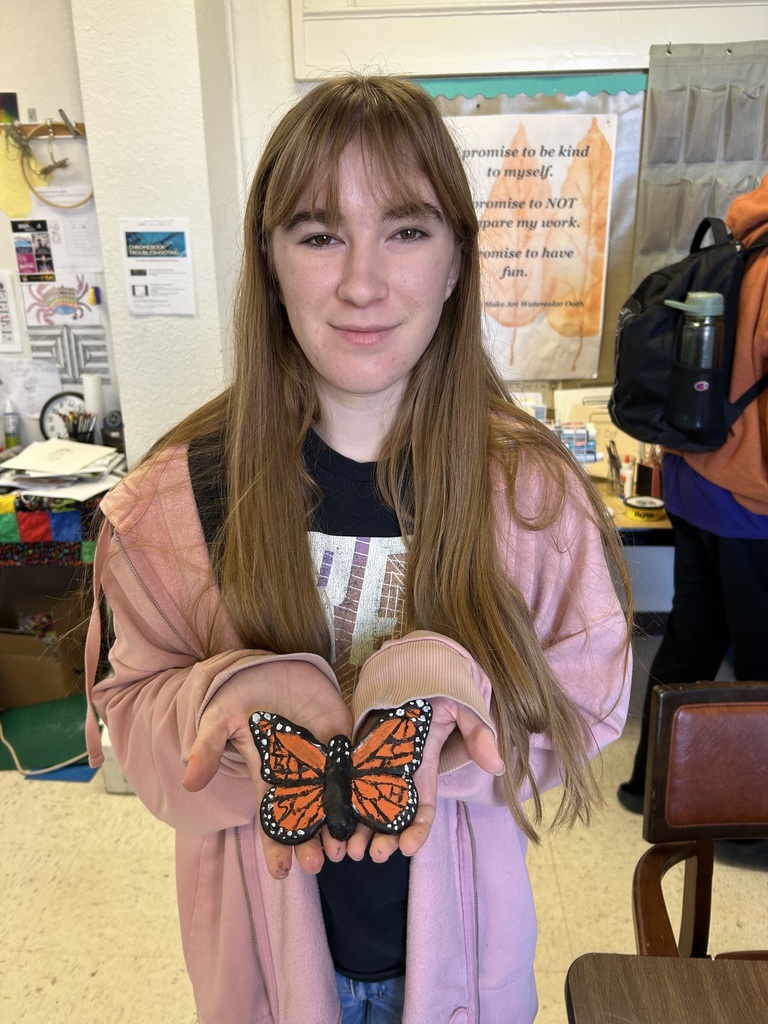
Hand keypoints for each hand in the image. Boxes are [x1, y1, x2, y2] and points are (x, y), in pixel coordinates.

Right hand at [182, 658, 351, 879]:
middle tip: (316, 864)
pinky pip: (357, 769)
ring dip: (340, 827)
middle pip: (307, 818)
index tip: (281, 872)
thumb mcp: (221, 717)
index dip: (276, 846)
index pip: (273, 819)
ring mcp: (324, 760)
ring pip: (335, 801)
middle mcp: (299, 776)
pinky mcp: (345, 740)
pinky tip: (369, 812)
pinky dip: (364, 790)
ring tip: (343, 848)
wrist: (275, 665)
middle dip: (311, 843)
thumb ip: (209, 747)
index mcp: (269, 777)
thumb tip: (189, 782)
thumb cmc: (245, 693)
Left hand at [345, 696, 504, 862]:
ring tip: (347, 849)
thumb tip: (496, 764)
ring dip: (358, 830)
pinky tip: (329, 821)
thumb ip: (478, 734)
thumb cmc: (438, 690)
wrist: (410, 668)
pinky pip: (345, 782)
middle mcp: (398, 774)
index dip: (417, 832)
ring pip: (365, 806)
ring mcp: (374, 764)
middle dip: (383, 840)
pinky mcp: (354, 752)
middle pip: (391, 817)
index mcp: (423, 771)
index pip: (422, 810)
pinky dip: (339, 804)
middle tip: (370, 855)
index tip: (406, 849)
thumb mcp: (463, 709)